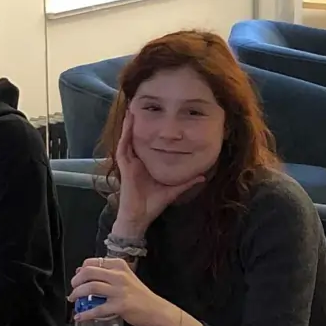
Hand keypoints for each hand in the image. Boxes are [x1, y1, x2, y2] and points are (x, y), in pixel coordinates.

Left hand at [69, 256, 169, 325]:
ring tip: (74, 300)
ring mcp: (119, 290)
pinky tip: (79, 317)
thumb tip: (82, 273)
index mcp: (119, 265)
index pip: (92, 262)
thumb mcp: (125, 278)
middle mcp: (119, 275)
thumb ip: (107, 275)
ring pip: (90, 288)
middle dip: (76, 281)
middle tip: (73, 289)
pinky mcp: (119, 306)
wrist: (156, 310)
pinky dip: (85, 314)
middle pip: (88, 272)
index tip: (77, 277)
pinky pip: (97, 309)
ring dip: (77, 294)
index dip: (80, 270)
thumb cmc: (139, 295)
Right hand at [109, 117, 204, 238]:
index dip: (149, 132)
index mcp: (146, 166)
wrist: (139, 218)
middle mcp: (136, 162)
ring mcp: (129, 164)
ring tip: (131, 110)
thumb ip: (186, 183)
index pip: (147, 145)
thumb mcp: (173, 190)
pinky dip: (124, 137)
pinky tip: (127, 126)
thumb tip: (202, 176)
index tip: (155, 119)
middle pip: (134, 138)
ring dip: (128, 126)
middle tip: (139, 107)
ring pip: (127, 140)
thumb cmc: (152, 205)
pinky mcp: (125, 168)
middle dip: (135, 124)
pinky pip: (123, 149)